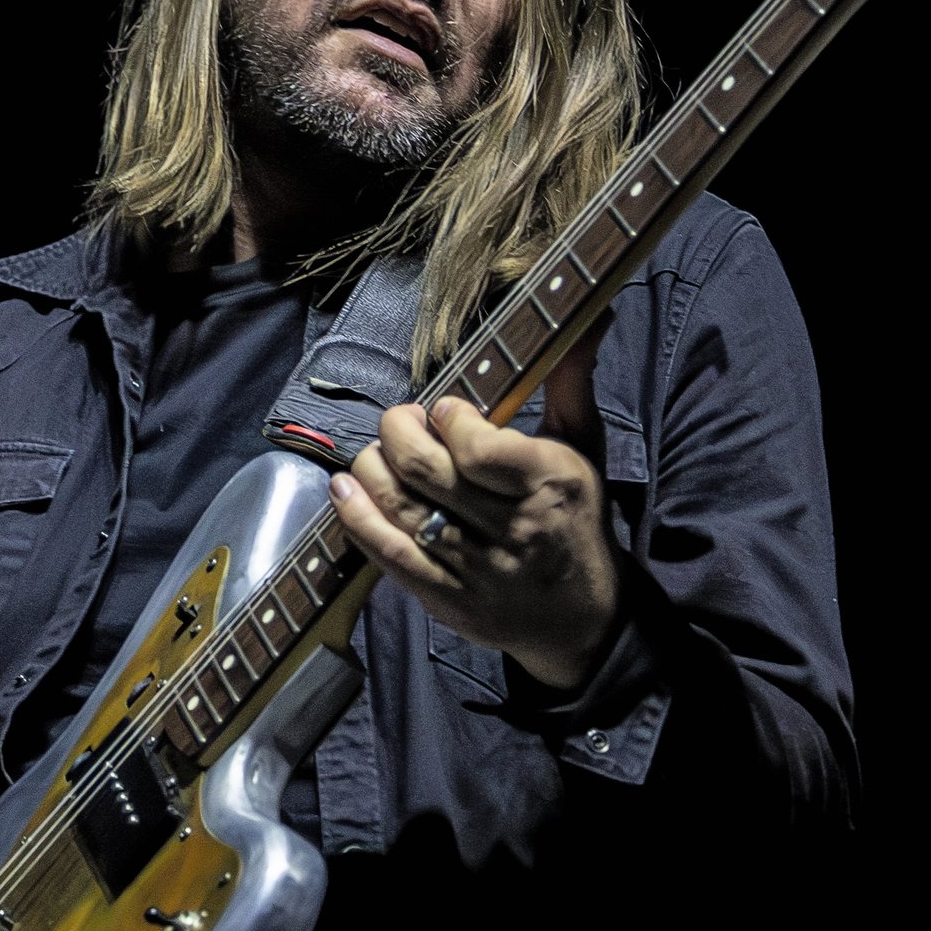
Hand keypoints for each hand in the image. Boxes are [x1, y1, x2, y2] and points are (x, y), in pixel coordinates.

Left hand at [330, 350, 621, 694]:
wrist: (585, 615)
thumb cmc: (577, 516)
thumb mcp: (583, 446)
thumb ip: (570, 380)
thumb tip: (585, 316)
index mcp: (548, 483)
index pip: (476, 447)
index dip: (447, 418)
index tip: (444, 409)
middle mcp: (514, 529)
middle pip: (427, 473)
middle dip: (397, 433)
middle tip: (402, 422)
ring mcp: (480, 571)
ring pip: (401, 510)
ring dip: (371, 470)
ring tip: (375, 453)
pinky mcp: (451, 602)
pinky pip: (391, 556)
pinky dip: (358, 520)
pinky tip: (344, 491)